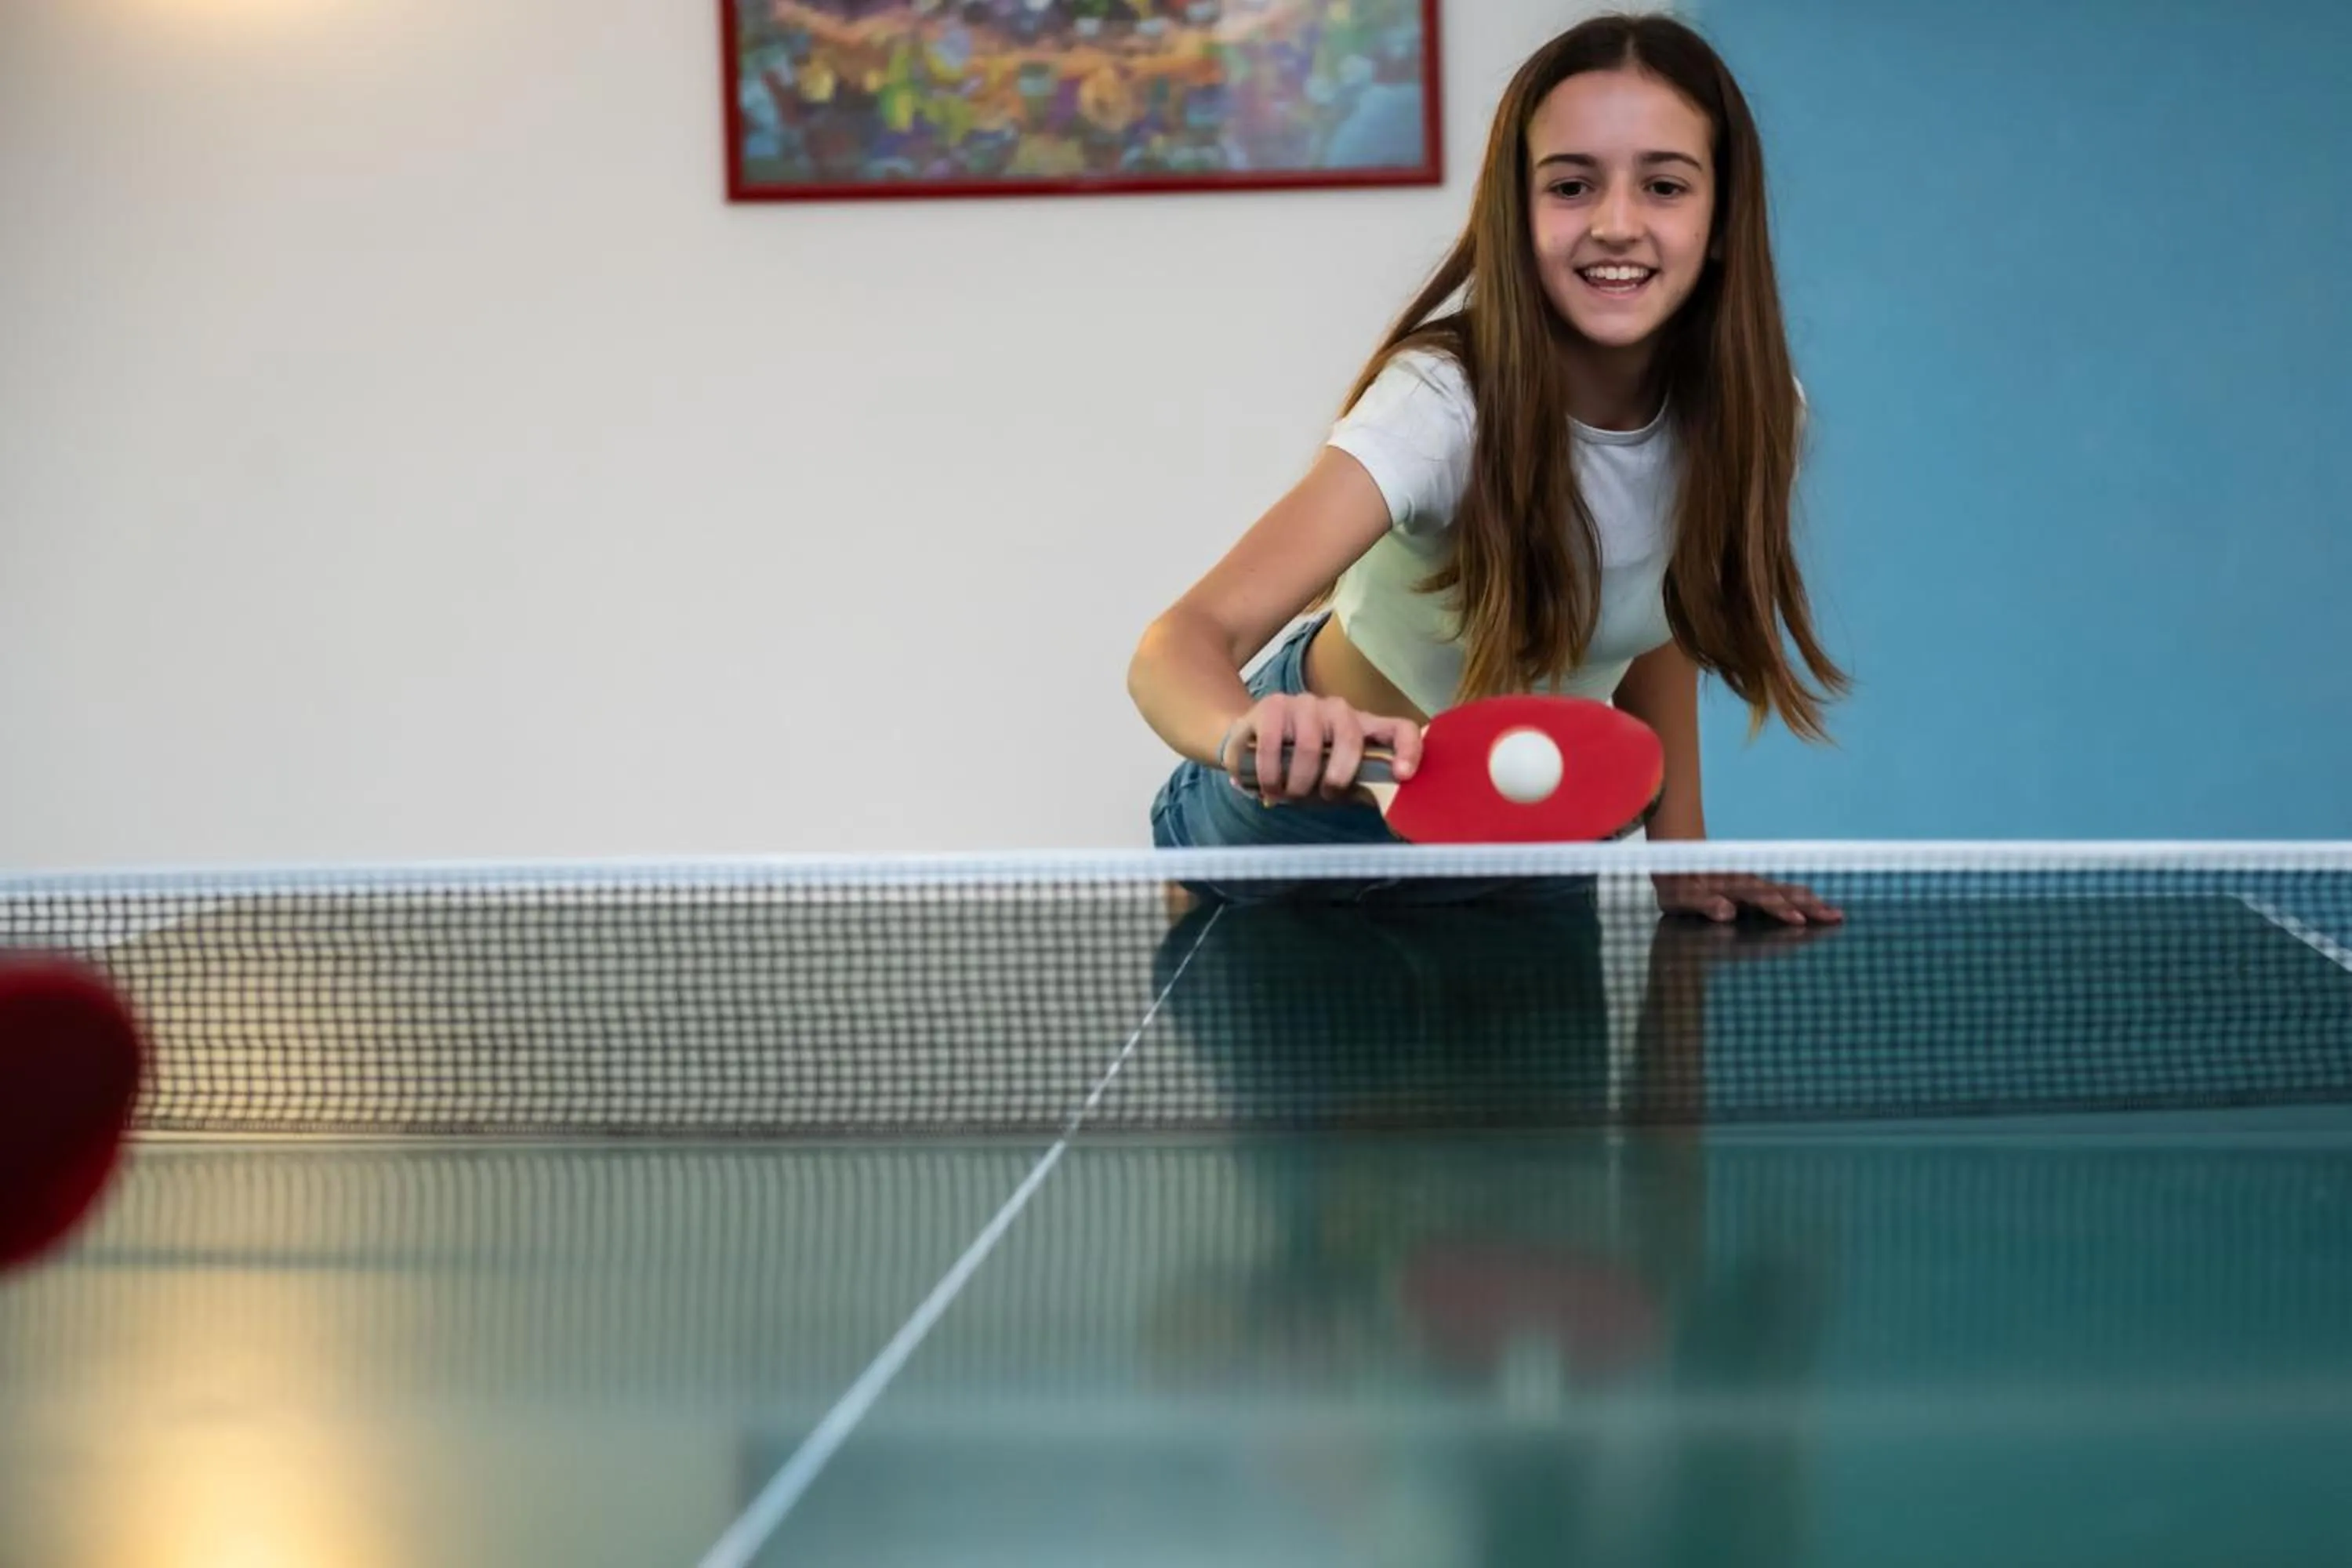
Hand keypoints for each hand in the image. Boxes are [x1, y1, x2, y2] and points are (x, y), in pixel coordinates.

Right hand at [1219, 694, 1423, 803]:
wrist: (1248, 744)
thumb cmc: (1300, 769)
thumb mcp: (1332, 782)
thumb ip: (1358, 790)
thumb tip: (1389, 814)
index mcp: (1363, 727)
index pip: (1399, 728)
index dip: (1407, 749)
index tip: (1402, 776)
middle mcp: (1338, 710)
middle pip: (1350, 738)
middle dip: (1336, 777)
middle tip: (1321, 796)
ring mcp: (1305, 704)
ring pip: (1310, 745)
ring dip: (1298, 782)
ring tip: (1287, 795)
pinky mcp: (1272, 706)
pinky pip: (1273, 744)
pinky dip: (1270, 774)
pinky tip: (1266, 786)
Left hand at [1653, 872, 1841, 925]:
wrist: (1674, 852)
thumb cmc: (1675, 880)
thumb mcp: (1680, 894)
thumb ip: (1703, 902)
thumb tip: (1727, 912)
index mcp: (1732, 886)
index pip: (1762, 899)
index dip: (1780, 910)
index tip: (1800, 921)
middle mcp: (1748, 883)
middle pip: (1785, 894)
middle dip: (1811, 906)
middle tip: (1836, 917)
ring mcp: (1753, 883)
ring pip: (1788, 891)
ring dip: (1811, 902)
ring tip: (1835, 912)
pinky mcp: (1753, 886)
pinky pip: (1782, 891)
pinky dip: (1801, 897)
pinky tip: (1813, 902)